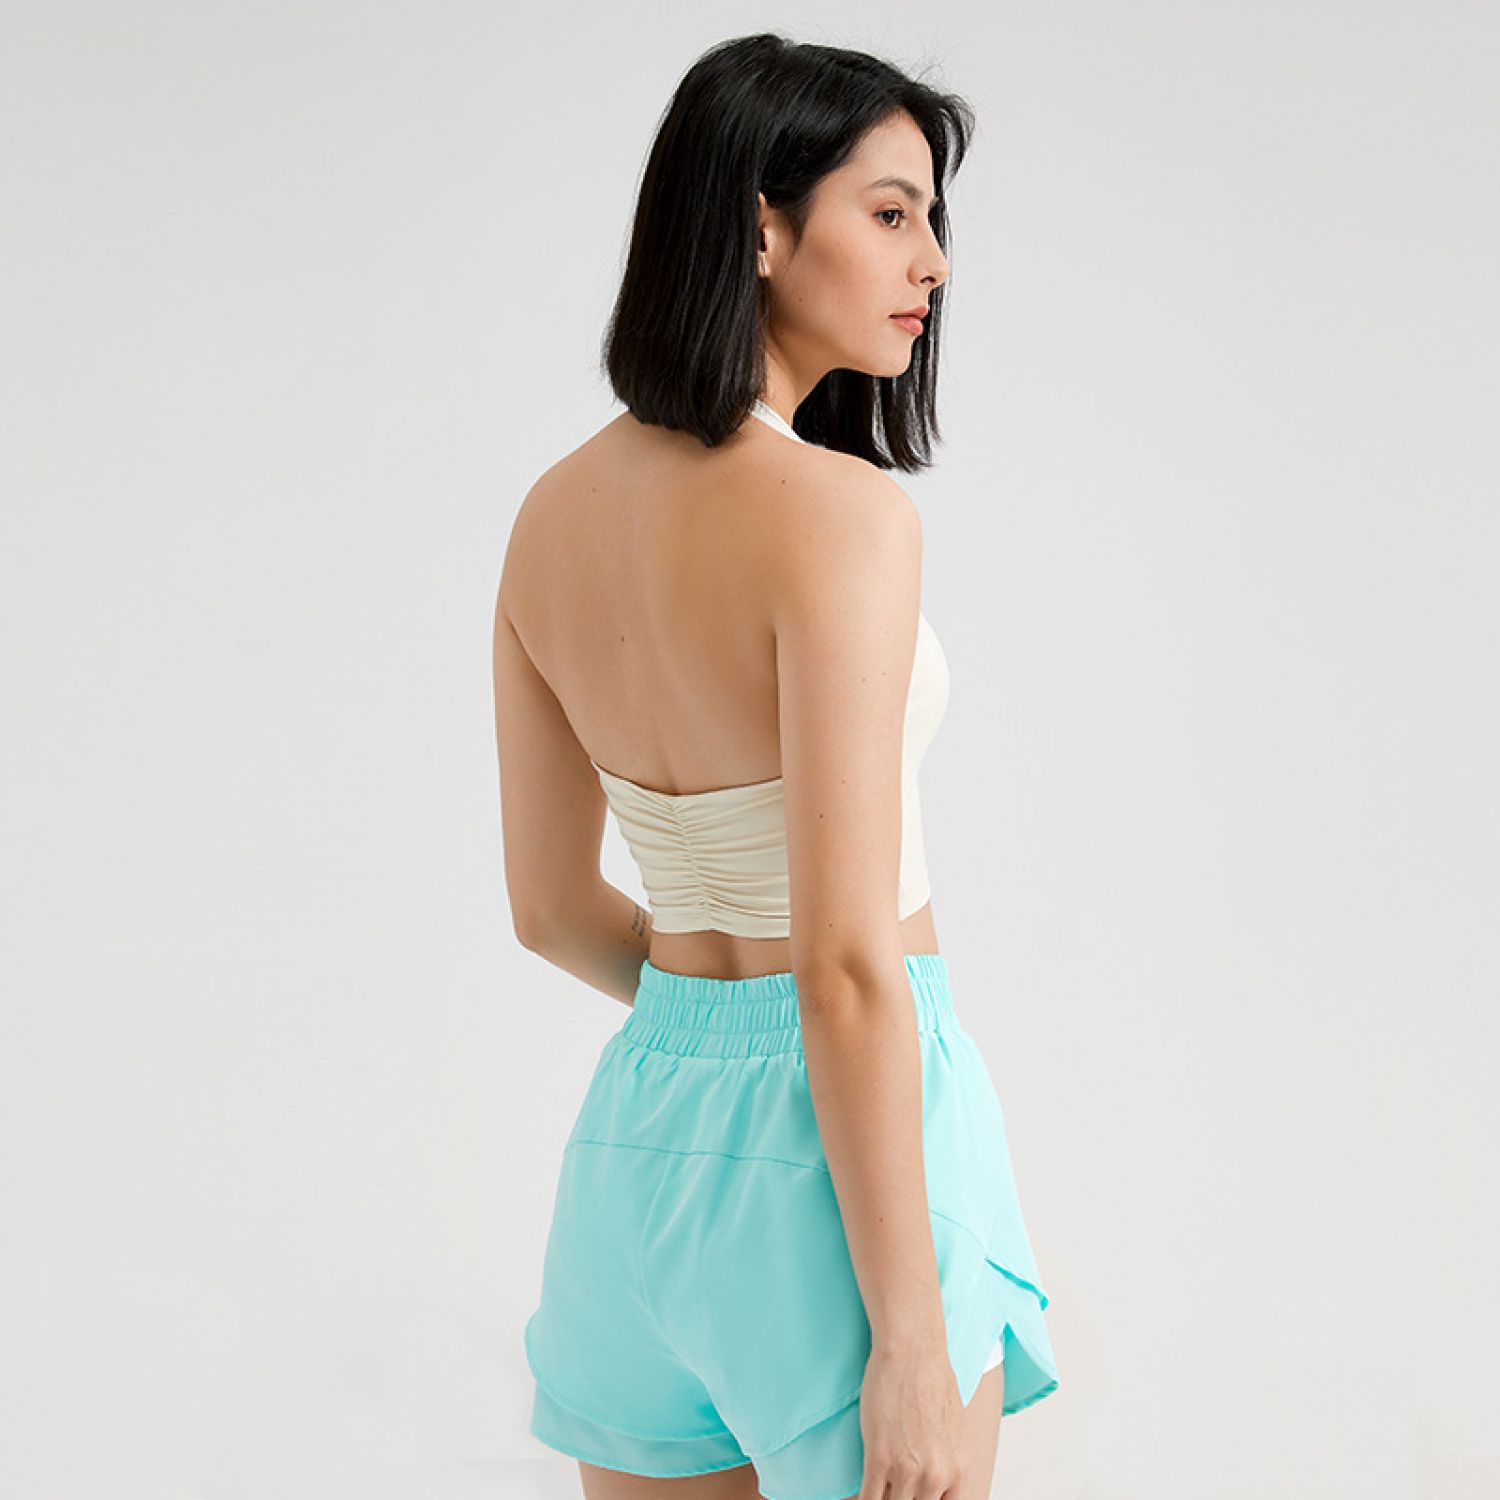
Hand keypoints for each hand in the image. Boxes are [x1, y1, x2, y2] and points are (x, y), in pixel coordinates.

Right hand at [856, 1335, 964, 1498]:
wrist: (913, 1350)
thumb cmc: (931, 1377)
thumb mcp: (953, 1426)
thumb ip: (946, 1457)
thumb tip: (935, 1470)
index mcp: (957, 1469)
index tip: (911, 1498)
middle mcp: (935, 1475)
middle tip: (890, 1491)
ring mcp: (907, 1468)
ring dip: (882, 1499)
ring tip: (875, 1490)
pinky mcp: (879, 1456)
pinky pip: (868, 1499)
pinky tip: (860, 1497)